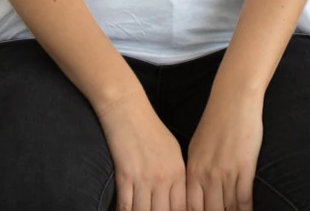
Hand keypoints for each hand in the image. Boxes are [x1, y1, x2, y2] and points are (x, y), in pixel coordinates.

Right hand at [97, 90, 187, 210]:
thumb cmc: (150, 129)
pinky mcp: (125, 176)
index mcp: (178, 172)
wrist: (127, 109)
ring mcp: (144, 178)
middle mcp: (164, 178)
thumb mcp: (172, 151)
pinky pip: (126, 206)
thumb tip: (177, 199)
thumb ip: (177, 176)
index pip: (183, 209)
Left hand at [185, 82, 262, 210]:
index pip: (190, 207)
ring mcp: (225, 172)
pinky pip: (244, 198)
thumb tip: (196, 193)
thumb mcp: (198, 147)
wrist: (233, 99)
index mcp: (192, 170)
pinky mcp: (244, 168)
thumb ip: (196, 172)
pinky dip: (246, 210)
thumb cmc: (216, 122)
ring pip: (227, 208)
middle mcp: (206, 175)